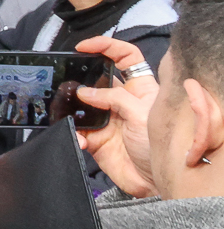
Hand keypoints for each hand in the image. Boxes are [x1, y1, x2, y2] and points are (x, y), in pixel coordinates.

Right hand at [73, 36, 161, 196]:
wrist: (156, 181)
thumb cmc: (161, 146)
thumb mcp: (142, 114)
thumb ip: (114, 99)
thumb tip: (85, 92)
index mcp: (140, 89)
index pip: (125, 57)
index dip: (106, 47)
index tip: (85, 47)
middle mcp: (122, 102)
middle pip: (97, 80)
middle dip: (80, 78)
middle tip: (68, 81)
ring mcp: (107, 120)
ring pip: (81, 105)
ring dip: (72, 108)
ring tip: (70, 113)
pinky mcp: (96, 139)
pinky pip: (77, 131)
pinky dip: (74, 135)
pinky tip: (81, 140)